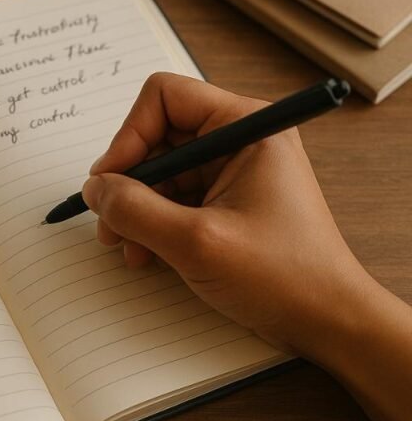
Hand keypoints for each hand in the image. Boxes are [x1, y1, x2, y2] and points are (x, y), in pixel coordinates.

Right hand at [84, 73, 411, 420]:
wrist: (327, 322)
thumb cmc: (282, 276)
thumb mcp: (195, 241)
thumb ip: (135, 210)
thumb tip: (95, 189)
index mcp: (246, 127)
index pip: (165, 98)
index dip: (129, 135)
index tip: (110, 181)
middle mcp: (240, 140)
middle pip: (158, 137)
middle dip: (128, 181)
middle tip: (109, 221)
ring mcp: (234, 172)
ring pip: (161, 172)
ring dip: (136, 208)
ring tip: (126, 246)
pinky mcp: (227, 203)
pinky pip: (174, 199)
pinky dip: (152, 224)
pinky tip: (145, 255)